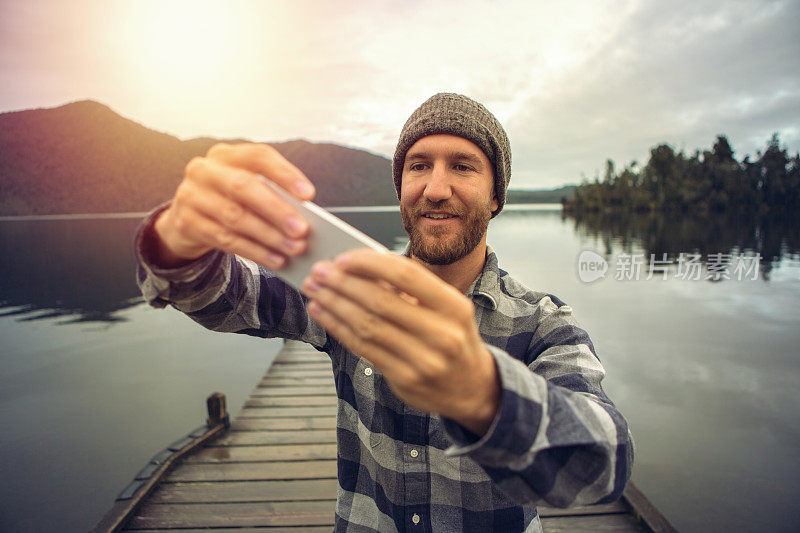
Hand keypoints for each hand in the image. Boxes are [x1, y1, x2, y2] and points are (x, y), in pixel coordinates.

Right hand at [153, 143, 315, 268]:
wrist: (188, 218)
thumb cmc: (230, 200)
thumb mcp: (247, 189)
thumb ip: (271, 194)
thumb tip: (304, 216)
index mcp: (226, 155)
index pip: (258, 156)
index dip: (284, 174)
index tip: (308, 195)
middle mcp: (205, 170)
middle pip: (244, 187)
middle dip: (277, 210)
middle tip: (302, 229)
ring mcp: (191, 196)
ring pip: (235, 217)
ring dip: (269, 236)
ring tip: (294, 249)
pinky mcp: (186, 223)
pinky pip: (225, 240)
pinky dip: (255, 251)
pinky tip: (276, 260)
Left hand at [302, 249, 500, 435]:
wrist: (473, 387)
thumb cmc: (452, 337)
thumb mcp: (447, 309)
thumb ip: (411, 290)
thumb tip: (361, 267)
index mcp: (454, 307)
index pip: (406, 275)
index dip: (370, 264)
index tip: (344, 258)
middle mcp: (442, 334)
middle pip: (381, 301)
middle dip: (343, 283)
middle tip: (320, 272)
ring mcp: (424, 360)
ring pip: (367, 326)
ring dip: (335, 305)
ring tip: (315, 290)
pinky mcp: (405, 380)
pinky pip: (364, 349)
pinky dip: (338, 328)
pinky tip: (324, 314)